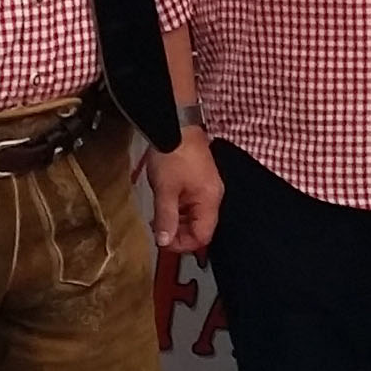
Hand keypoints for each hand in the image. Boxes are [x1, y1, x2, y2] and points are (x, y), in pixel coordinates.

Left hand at [148, 127, 223, 253]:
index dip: (182, 244)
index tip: (163, 241)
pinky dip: (178, 208)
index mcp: (210, 201)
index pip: (202, 236)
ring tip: (158, 217)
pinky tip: (164, 203)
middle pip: (200, 227)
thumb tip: (164, 242)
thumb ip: (166, 218)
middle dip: (178, 233)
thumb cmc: (173, 156)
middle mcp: (213, 197)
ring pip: (194, 216)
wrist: (176, 126)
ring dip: (177, 220)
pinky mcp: (200, 180)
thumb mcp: (165, 190)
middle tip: (158, 230)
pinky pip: (192, 203)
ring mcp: (207, 187)